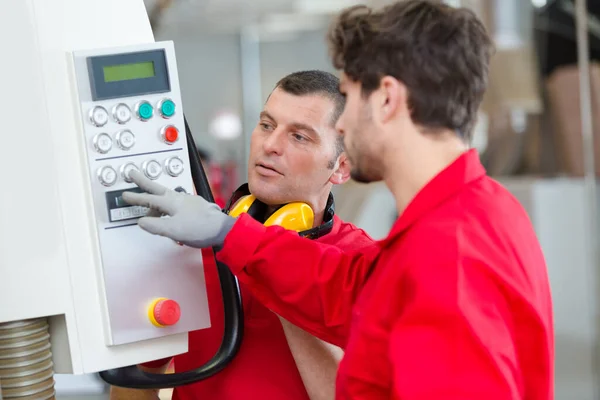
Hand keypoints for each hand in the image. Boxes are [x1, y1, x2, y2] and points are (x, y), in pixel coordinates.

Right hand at [121, 170, 235, 248]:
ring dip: (155, 196)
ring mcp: (187, 201)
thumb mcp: (173, 230)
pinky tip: (169, 211)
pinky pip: (176, 202)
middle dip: (143, 182)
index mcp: (171, 203)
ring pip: (166, 195)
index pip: (148, 199)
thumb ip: (156, 225)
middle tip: (133, 173)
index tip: (125, 194)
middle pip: (157, 188)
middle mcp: (179, 198)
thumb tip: (142, 222)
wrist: (222, 229)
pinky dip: (168, 204)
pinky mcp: (195, 206)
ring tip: (149, 201)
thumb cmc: (201, 228)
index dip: (135, 197)